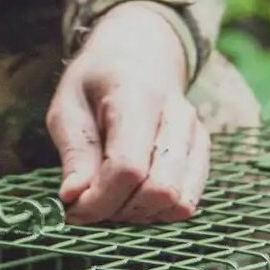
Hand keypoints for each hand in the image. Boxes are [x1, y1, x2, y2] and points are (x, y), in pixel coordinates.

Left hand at [46, 2, 209, 223]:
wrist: (139, 55)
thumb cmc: (97, 82)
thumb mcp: (68, 107)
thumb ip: (74, 154)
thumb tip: (73, 198)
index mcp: (138, 98)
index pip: (128, 167)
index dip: (98, 200)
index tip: (72, 208)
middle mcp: (177, 117)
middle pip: (158, 190)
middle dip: (117, 211)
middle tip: (88, 204)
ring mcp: (196, 136)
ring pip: (177, 202)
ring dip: (137, 215)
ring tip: (110, 198)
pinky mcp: (202, 154)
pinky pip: (187, 202)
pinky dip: (156, 212)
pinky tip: (132, 197)